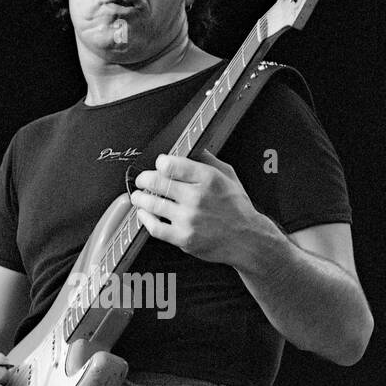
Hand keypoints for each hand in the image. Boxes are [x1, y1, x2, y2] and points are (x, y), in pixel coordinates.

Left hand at [130, 149, 265, 265]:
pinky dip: (145, 219)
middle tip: (142, 180)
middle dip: (144, 179)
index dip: (160, 163)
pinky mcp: (183, 238)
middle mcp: (197, 198)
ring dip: (140, 198)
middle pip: (157, 182)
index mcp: (208, 179)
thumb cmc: (237, 208)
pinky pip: (155, 227)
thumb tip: (191, 146)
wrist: (246, 239)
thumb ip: (207, 160)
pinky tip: (144, 214)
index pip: (172, 164)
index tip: (158, 164)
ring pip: (153, 204)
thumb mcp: (228, 176)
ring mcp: (189, 219)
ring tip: (138, 196)